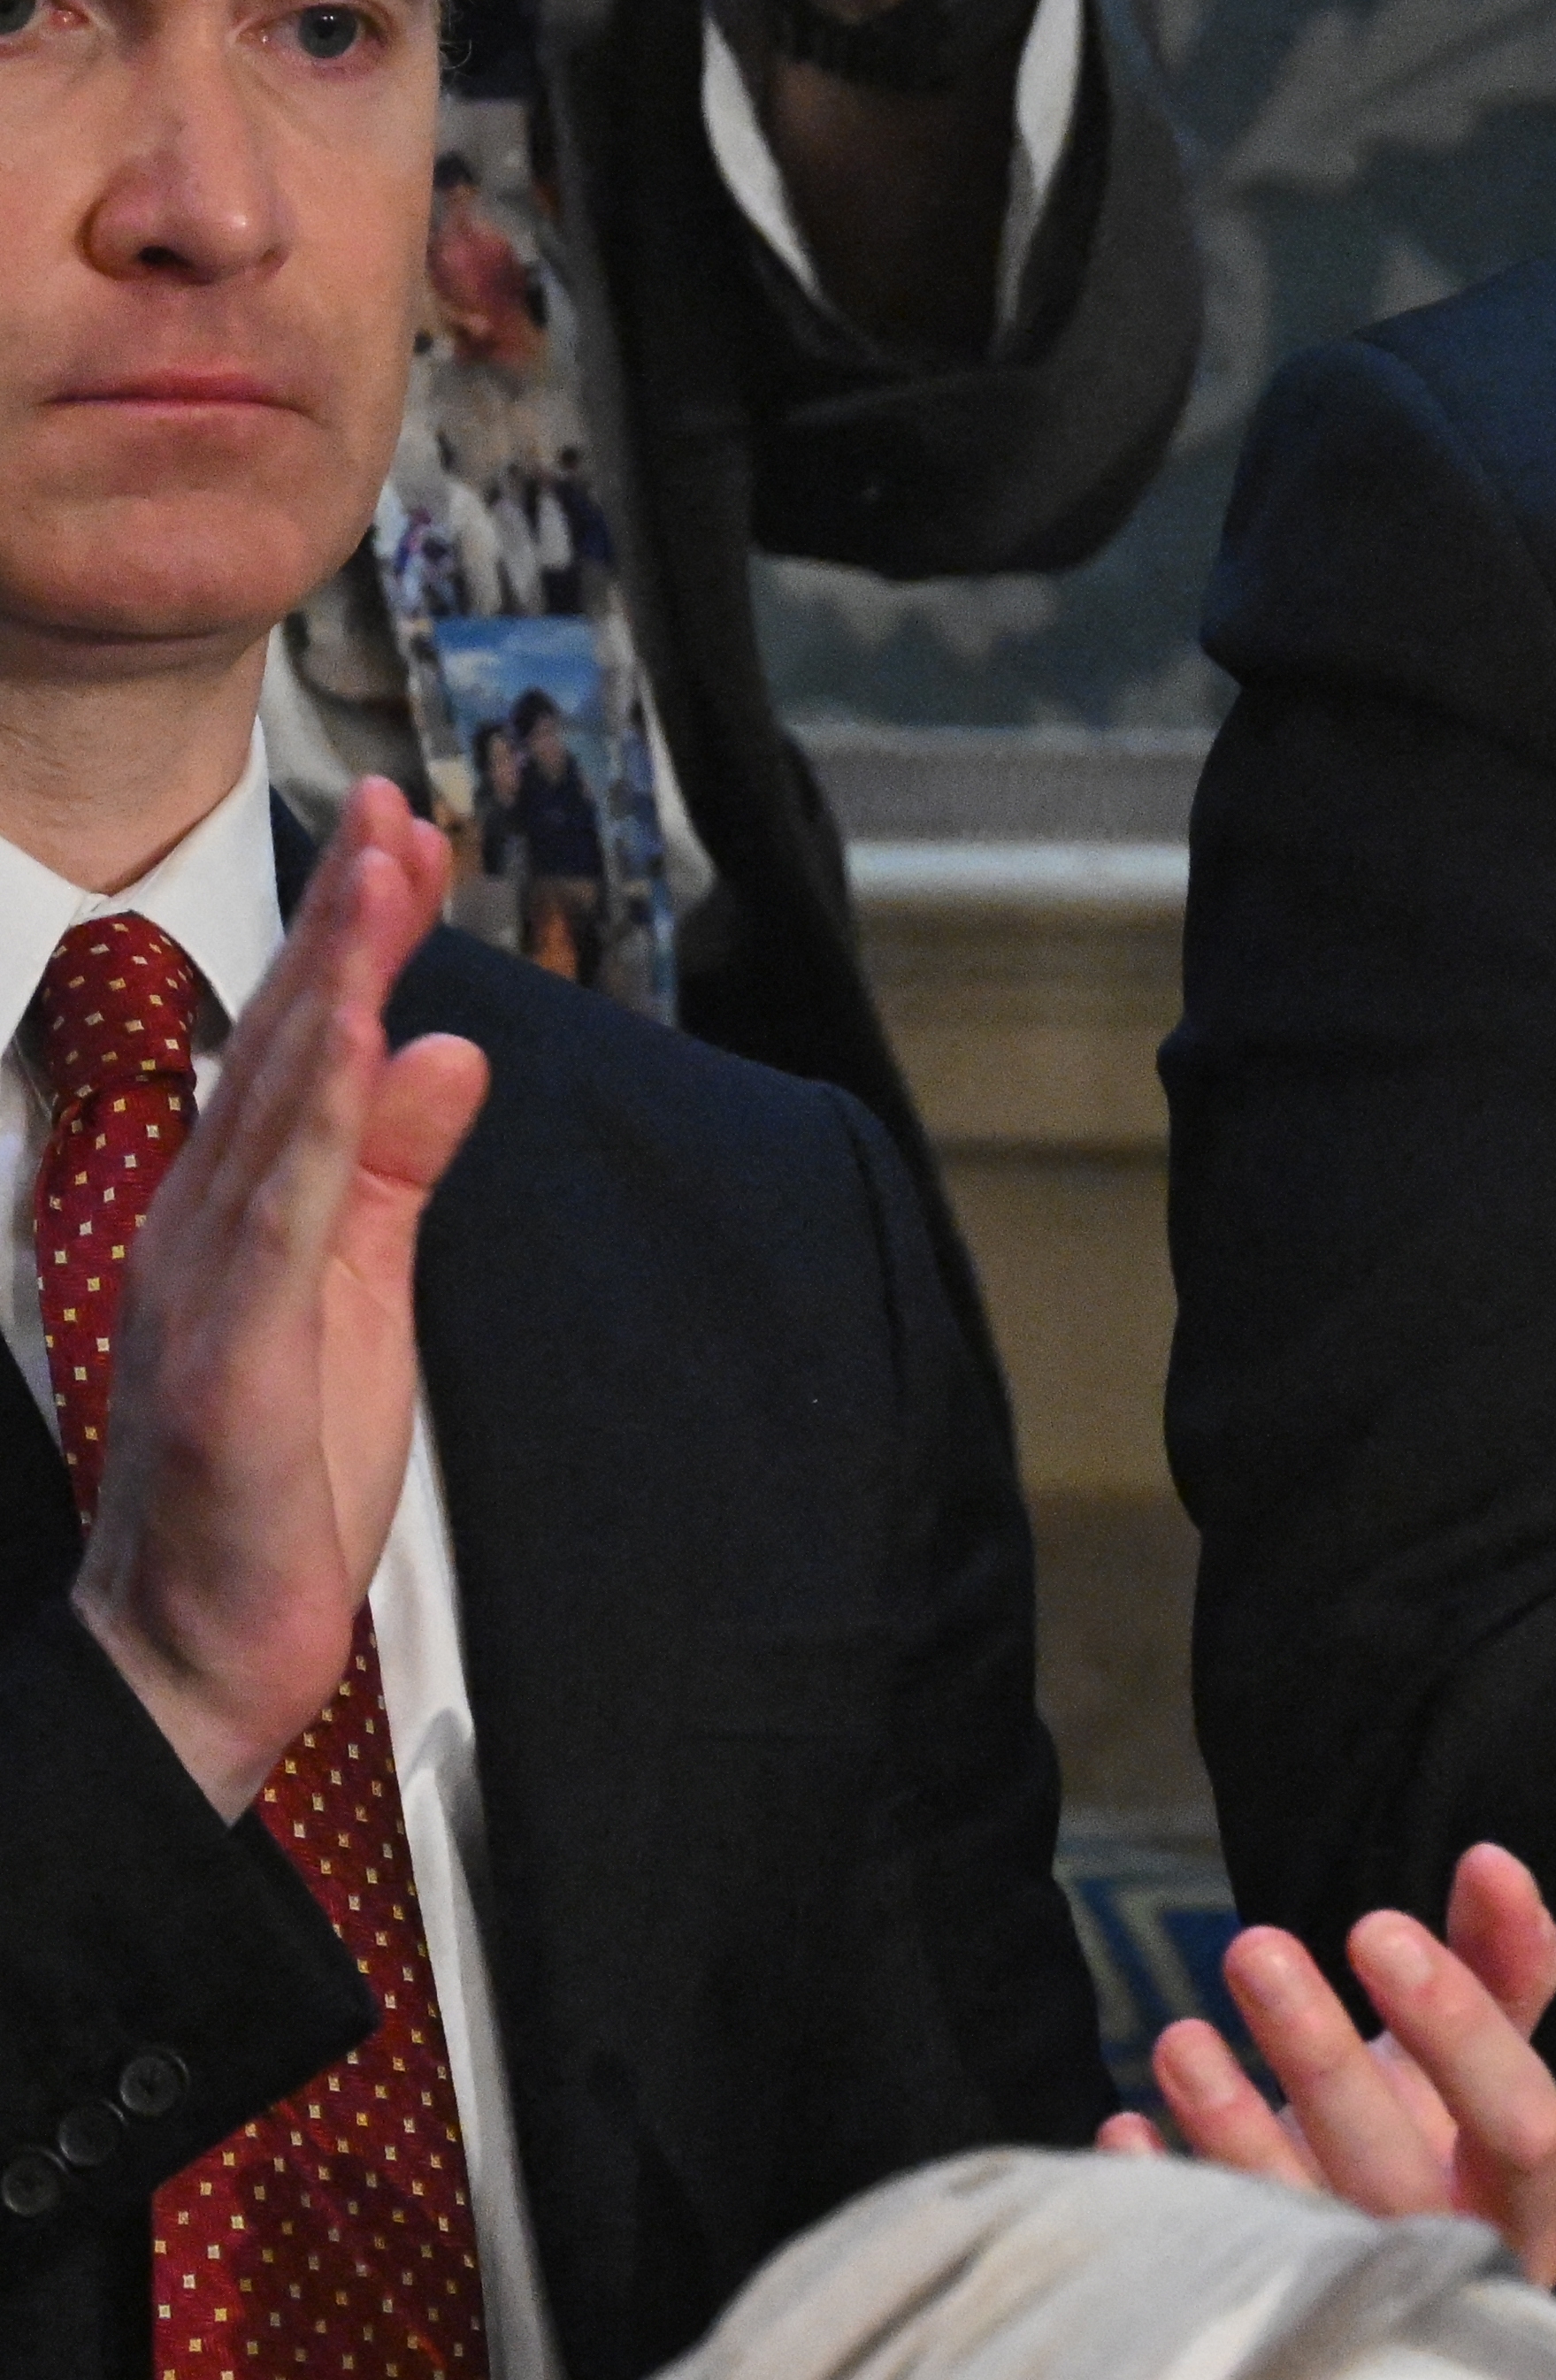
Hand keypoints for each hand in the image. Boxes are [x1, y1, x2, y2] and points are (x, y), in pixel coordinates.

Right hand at [71, 786, 487, 1818]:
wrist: (201, 1651)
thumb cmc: (278, 1479)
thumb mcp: (364, 1294)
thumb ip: (399, 1175)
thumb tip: (448, 1048)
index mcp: (241, 1214)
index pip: (303, 1051)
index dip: (349, 939)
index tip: (404, 833)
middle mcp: (208, 1231)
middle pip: (281, 1053)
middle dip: (339, 926)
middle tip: (391, 809)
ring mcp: (210, 1293)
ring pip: (276, 1114)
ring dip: (327, 993)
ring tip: (378, 885)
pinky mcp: (230, 1367)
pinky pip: (278, 1230)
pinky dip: (319, 1135)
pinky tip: (355, 1055)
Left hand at [1100, 1842, 1555, 2284]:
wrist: (1372, 2281)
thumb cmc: (1430, 2150)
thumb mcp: (1474, 2062)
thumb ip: (1499, 1969)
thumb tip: (1491, 1860)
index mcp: (1514, 2202)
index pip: (1523, 2124)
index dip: (1459, 2028)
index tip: (1374, 1926)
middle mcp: (1442, 2264)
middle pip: (1397, 2177)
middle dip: (1323, 2057)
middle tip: (1252, 1947)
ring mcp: (1351, 2312)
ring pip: (1297, 2227)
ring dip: (1231, 2126)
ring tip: (1179, 2036)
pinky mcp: (1267, 2330)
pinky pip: (1209, 2268)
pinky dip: (1167, 2194)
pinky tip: (1130, 2128)